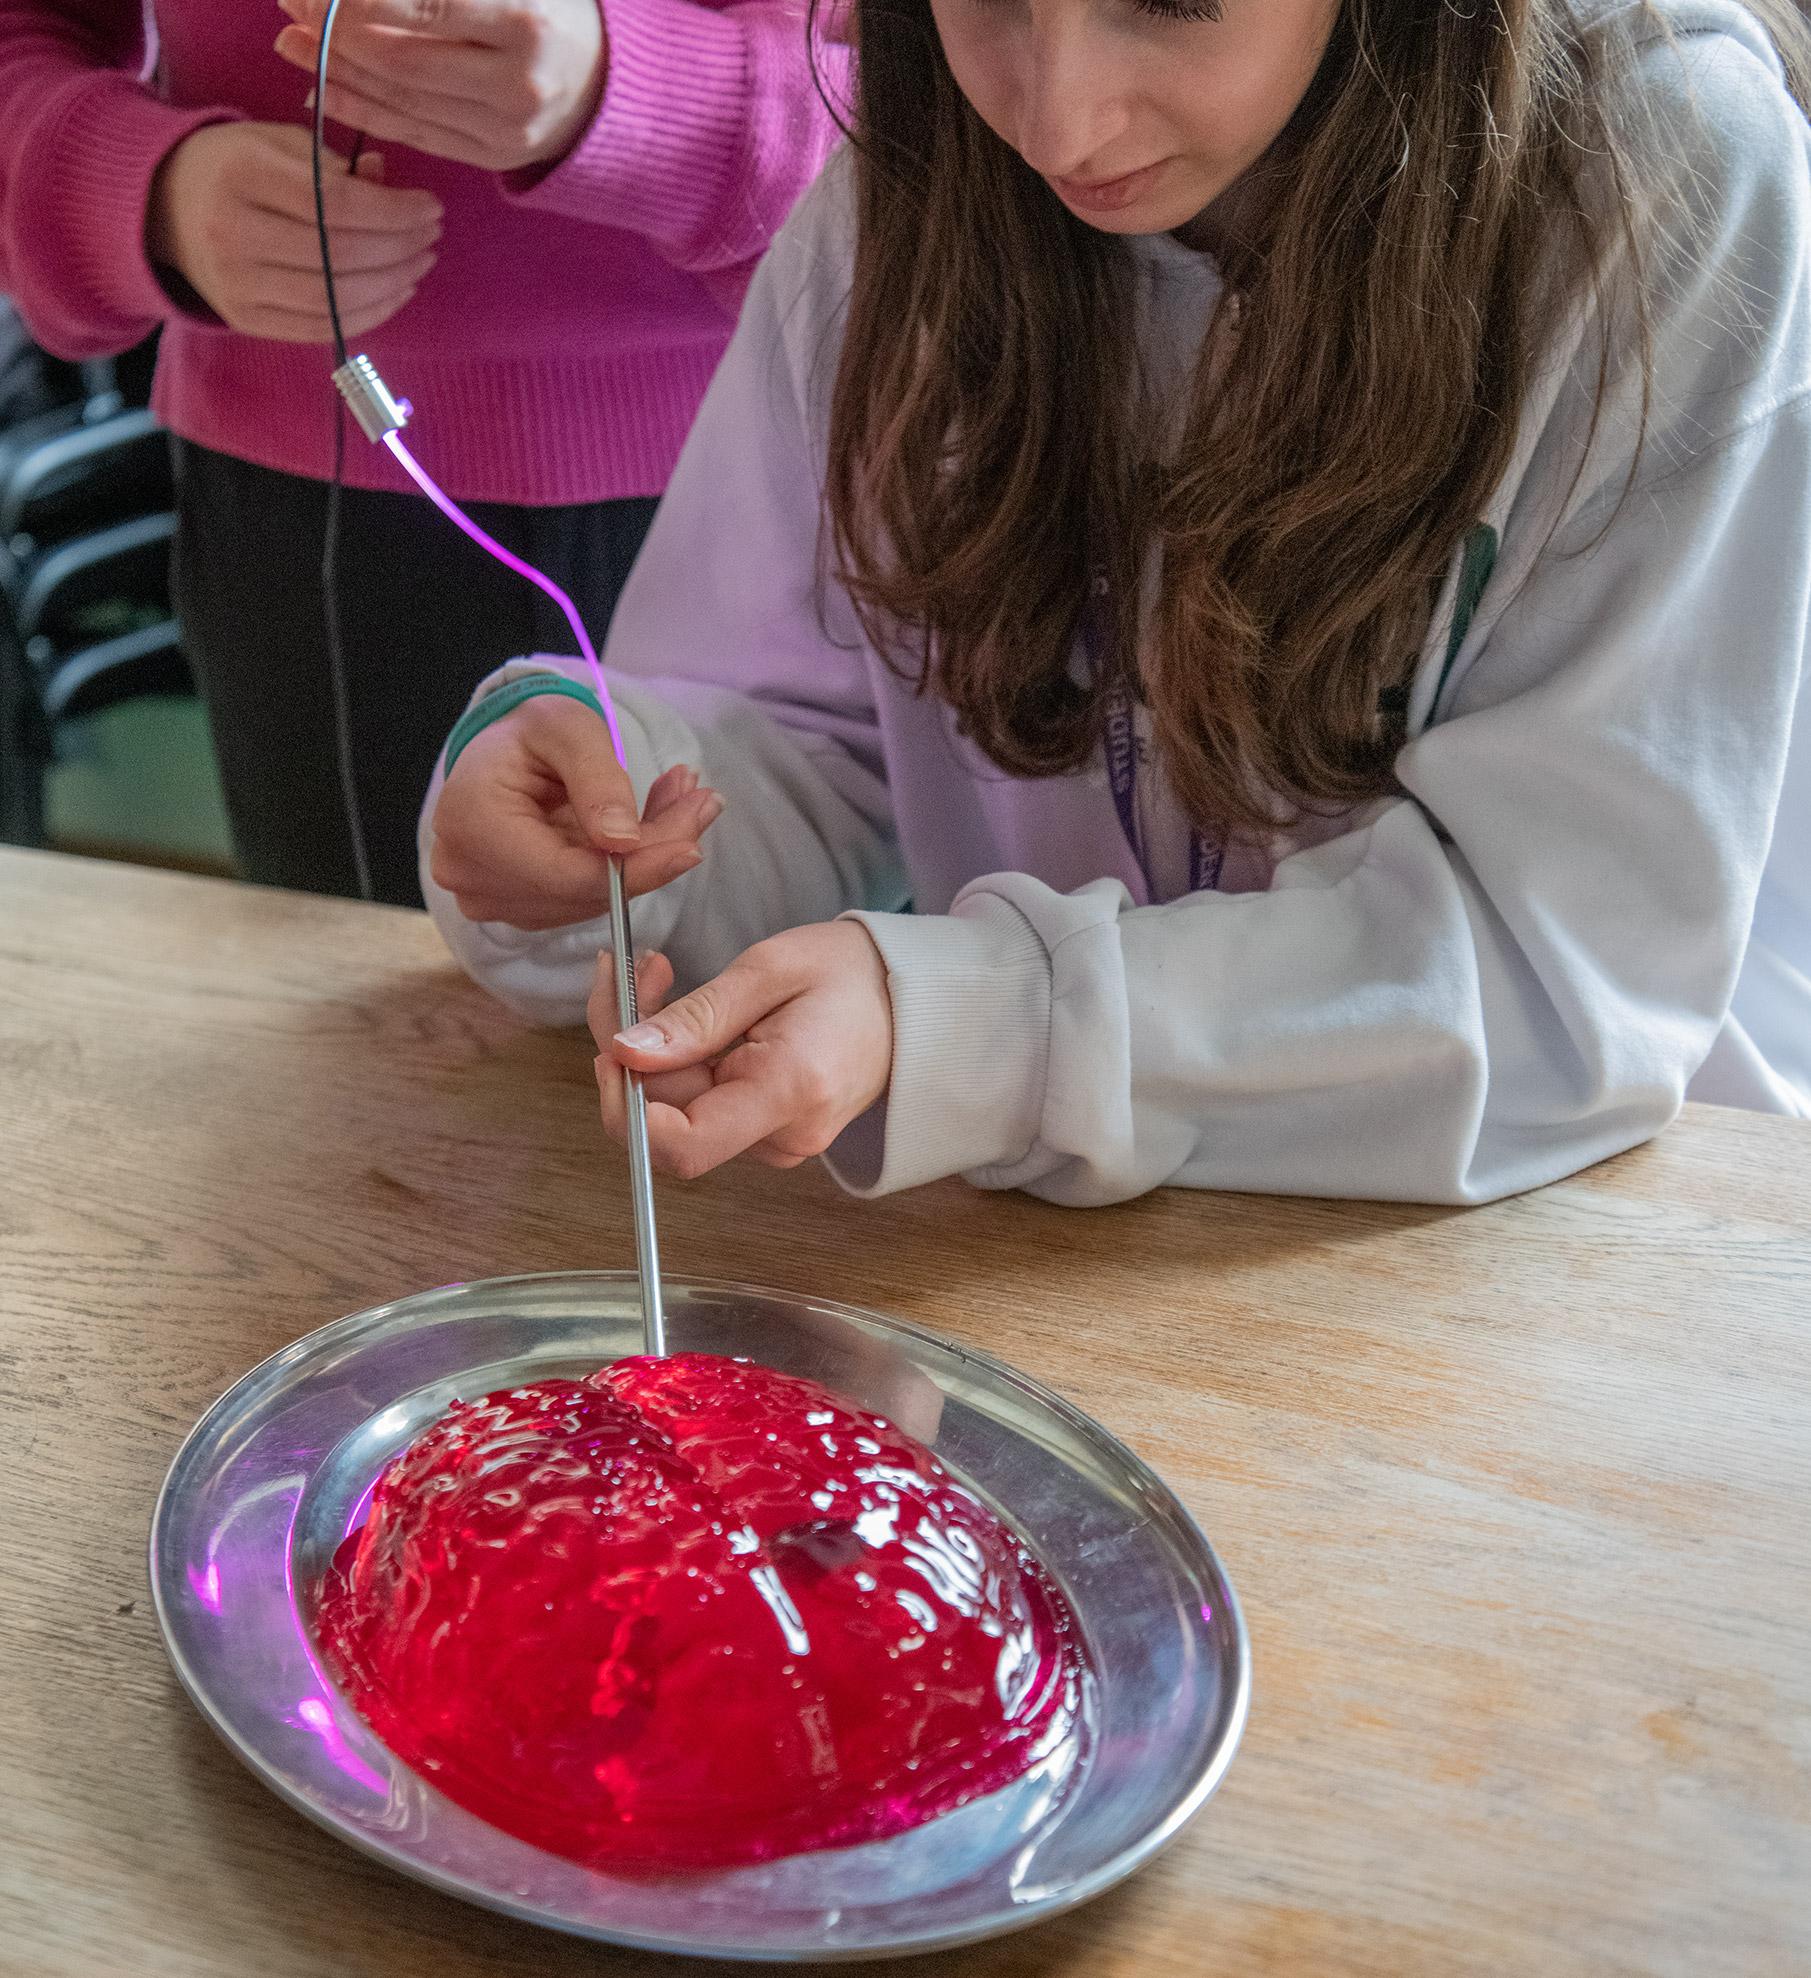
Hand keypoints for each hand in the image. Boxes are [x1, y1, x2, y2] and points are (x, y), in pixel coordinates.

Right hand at [145, 123, 440, 341]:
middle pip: (341, 255)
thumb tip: (393, 187)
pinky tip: (396, 292)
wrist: (165, 207)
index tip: (431, 207)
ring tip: (419, 263)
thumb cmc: (236, 166)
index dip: (395, 212)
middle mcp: (234, 233)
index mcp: (242, 174)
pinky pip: (324, 328)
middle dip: (401, 249)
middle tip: (432, 238)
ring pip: (336, 298)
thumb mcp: (280, 143)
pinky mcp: (247, 320)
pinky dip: (369, 314)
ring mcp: (238, 284)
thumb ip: (336, 164)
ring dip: (393, 285)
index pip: (337, 204)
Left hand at [274, 0, 608, 173]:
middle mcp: (519, 82)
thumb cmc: (547, 7)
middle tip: (287, 3)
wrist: (607, 78)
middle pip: (403, 58)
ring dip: (336, 69)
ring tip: (289, 40)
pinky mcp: (494, 156)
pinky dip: (361, 110)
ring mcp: (507, 128)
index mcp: (525, 20)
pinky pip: (414, 132)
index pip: (422, 6)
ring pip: (402, 99)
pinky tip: (319, 86)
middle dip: (334, 30)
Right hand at [430, 692, 722, 929]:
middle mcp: (473, 878)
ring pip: (593, 898)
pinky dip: (627, 864)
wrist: (504, 750)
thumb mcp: (567, 728)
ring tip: (684, 802)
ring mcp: (492, 900)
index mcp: (472, 828)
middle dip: (653, 854)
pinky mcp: (520, 907)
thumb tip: (624, 842)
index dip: (635, 870)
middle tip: (703, 805)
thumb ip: (597, 780)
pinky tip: (654, 822)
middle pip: (584, 890)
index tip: (691, 847)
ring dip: (648, 856)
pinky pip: (587, 897)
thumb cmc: (531, 729)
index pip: (565, 875)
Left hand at [590, 923, 893, 1180]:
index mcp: (790, 1091)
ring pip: (677, 1112)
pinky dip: (677, 1061)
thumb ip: (696, 1019)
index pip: (685, 1145)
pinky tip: (683, 1014)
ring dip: (650, 1050)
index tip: (614, 1049)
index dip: (630, 1108)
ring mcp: (778, 1142)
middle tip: (627, 972)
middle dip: (631, 1051)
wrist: (910, 998)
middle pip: (669, 1120)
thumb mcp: (768, 970)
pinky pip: (700, 1107)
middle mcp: (785, 1135)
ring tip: (658, 975)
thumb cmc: (851, 974)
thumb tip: (627, 1055)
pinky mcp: (768, 1134)